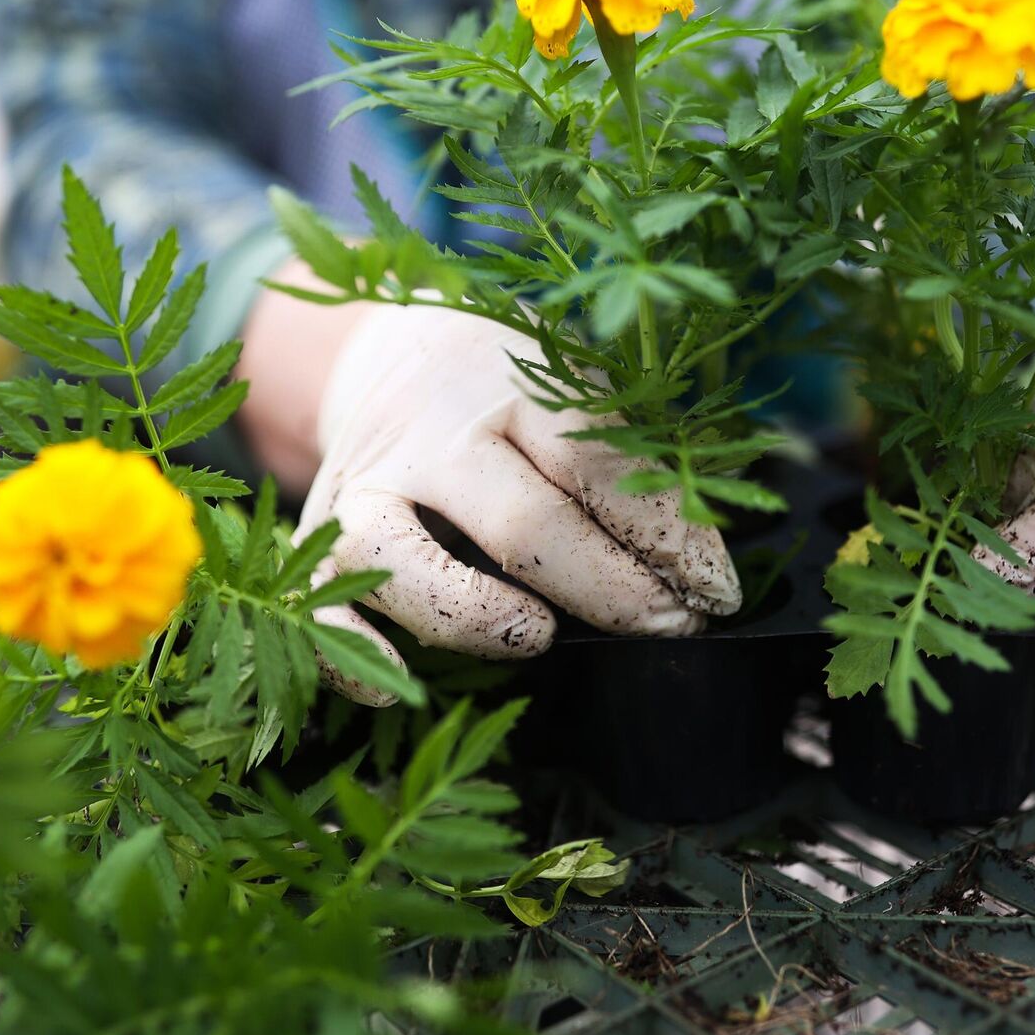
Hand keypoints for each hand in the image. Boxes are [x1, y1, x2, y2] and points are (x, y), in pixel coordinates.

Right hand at [284, 302, 740, 702]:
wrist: (393, 349)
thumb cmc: (509, 387)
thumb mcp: (573, 386)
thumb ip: (627, 460)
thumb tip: (700, 568)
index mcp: (511, 384)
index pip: (598, 468)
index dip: (666, 539)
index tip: (715, 591)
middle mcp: (431, 433)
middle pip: (521, 526)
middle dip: (610, 593)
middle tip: (669, 626)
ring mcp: (364, 483)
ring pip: (395, 559)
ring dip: (474, 617)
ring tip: (537, 637)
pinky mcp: (320, 529)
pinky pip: (319, 599)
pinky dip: (351, 653)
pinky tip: (401, 685)